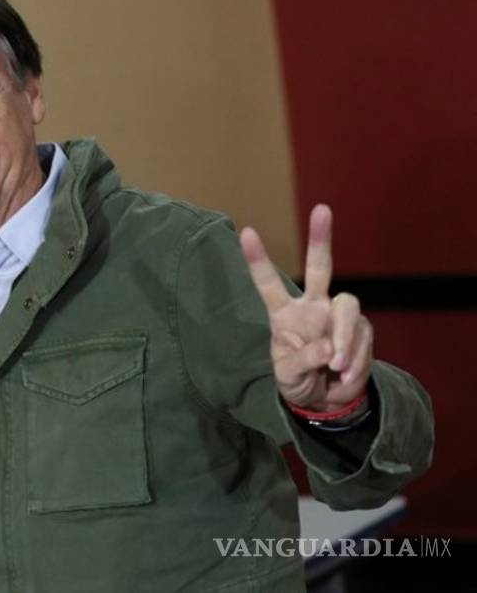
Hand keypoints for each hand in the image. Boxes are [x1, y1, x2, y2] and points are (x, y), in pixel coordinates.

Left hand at [240, 204, 372, 410]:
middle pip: (319, 267)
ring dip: (344, 338)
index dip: (257, 259)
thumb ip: (301, 361)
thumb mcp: (287, 376)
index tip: (246, 232)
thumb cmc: (298, 381)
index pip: (267, 283)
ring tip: (334, 367)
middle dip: (320, 238)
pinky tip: (344, 374)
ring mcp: (337, 315)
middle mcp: (312, 306)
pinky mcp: (360, 330)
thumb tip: (326, 350)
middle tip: (321, 208)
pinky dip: (355, 358)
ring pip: (348, 307)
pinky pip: (362, 336)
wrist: (326, 400)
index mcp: (283, 314)